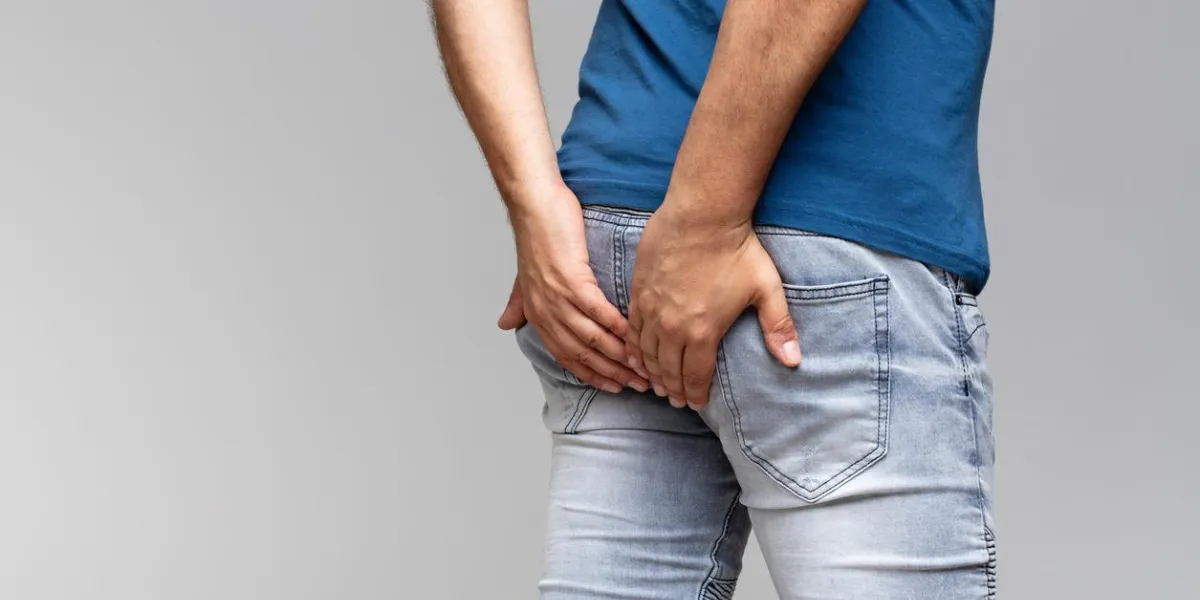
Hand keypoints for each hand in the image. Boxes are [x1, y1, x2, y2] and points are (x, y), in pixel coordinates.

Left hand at [499, 183, 649, 393]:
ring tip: (642, 366)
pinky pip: (597, 311)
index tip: (615, 386)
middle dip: (612, 372)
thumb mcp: (524, 276)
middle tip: (638, 384)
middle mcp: (545, 311)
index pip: (566, 357)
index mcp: (537, 314)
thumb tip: (505, 324)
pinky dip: (616, 325)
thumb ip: (519, 303)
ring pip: (592, 337)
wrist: (535, 205)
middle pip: (582, 354)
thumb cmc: (536, 235)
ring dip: (620, 355)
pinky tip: (633, 334)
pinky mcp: (571, 279)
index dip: (592, 375)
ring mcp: (557, 297)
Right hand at [626, 203, 799, 408]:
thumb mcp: (766, 289)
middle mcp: (672, 326)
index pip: (695, 376)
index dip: (695, 393)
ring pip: (646, 352)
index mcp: (703, 332)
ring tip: (656, 382)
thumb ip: (779, 327)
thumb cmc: (736, 249)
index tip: (696, 403)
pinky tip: (636, 354)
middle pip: (668, 369)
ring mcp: (651, 308)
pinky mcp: (639, 291)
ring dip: (651, 371)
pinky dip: (634, 347)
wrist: (702, 214)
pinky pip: (631, 329)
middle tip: (676, 399)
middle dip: (673, 388)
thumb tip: (794, 361)